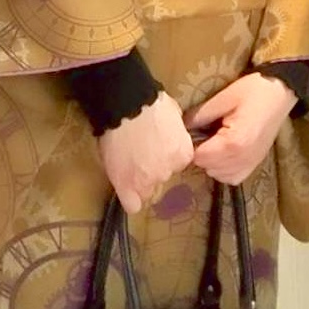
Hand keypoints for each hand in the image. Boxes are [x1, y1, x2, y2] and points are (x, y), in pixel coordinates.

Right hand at [97, 91, 193, 213]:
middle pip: (163, 176)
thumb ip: (176, 132)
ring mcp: (148, 180)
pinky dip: (130, 199)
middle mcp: (170, 171)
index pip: (178, 165)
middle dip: (154, 167)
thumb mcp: (174, 115)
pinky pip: (132, 205)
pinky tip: (125, 189)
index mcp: (183, 154)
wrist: (127, 106)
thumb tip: (173, 134)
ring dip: (140, 179)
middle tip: (141, 152)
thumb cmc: (151, 104)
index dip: (167, 157)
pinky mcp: (127, 186)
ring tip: (128, 161)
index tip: (158, 149)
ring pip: (146, 189)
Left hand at [184, 72, 297, 184]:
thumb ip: (200, 115)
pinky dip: (225, 170)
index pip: (199, 157)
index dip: (192, 144)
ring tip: (215, 142)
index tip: (194, 132)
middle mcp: (242, 158)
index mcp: (233, 142)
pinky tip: (225, 153)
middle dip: (202, 153)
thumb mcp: (224, 98)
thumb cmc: (253, 91)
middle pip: (208, 167)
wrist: (281, 92)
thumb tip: (181, 127)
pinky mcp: (256, 163)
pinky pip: (233, 178)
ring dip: (212, 163)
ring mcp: (251, 163)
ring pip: (219, 175)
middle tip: (205, 134)